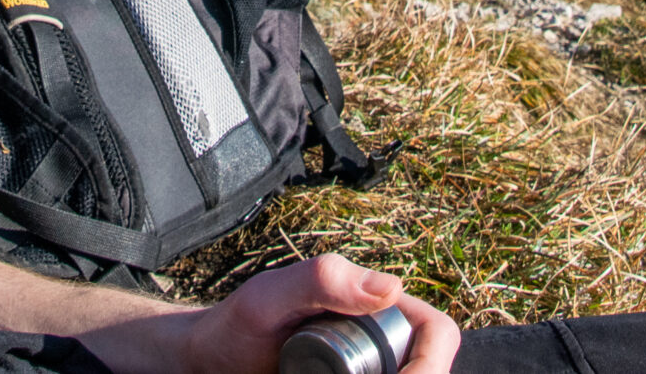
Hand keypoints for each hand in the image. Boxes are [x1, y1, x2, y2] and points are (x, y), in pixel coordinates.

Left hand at [175, 256, 459, 373]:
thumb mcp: (269, 298)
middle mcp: (383, 340)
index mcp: (377, 307)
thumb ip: (322, 281)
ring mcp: (370, 366)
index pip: (437, 334)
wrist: (209, 362)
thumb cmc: (235, 325)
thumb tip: (392, 288)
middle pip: (429, 367)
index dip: (429, 364)